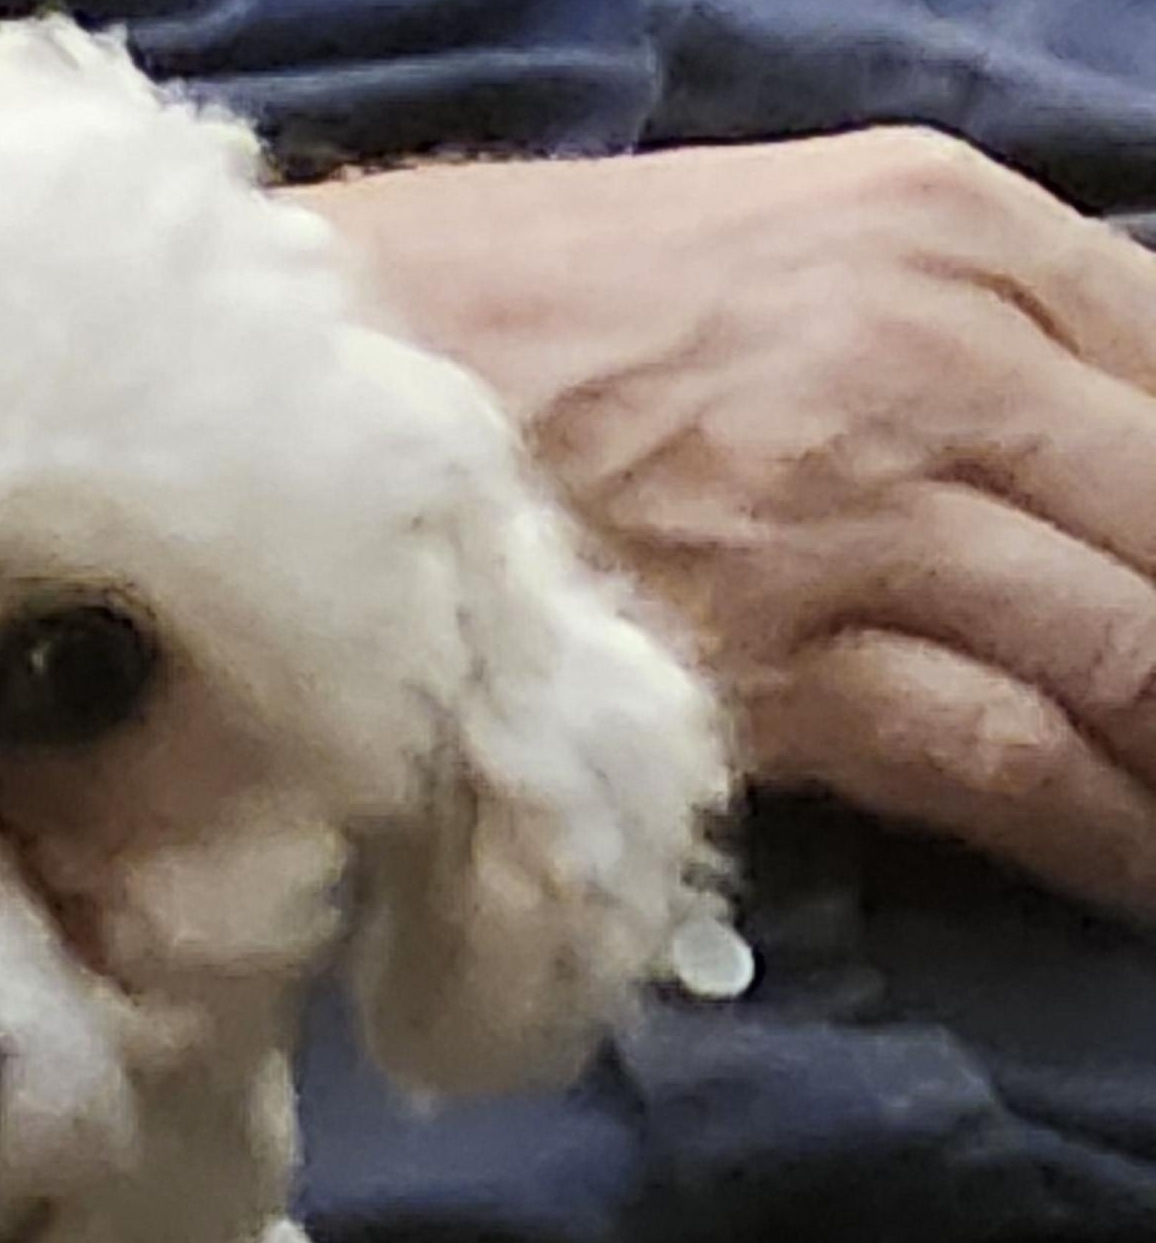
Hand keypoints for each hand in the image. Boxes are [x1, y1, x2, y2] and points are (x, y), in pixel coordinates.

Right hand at [306, 130, 1155, 917]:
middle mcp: (937, 361)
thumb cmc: (499, 318)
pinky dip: (1096, 828)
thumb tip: (1034, 449)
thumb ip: (919, 323)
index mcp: (947, 234)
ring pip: (1129, 646)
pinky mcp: (775, 664)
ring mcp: (861, 516)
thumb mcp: (760, 244)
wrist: (302, 384)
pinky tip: (1137, 876)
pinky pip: (998, 756)